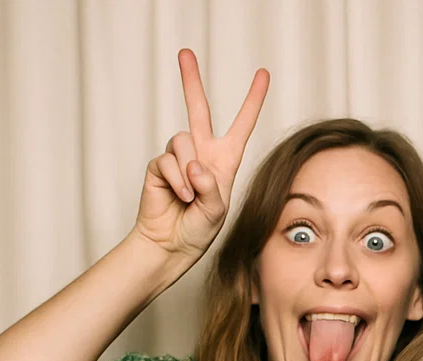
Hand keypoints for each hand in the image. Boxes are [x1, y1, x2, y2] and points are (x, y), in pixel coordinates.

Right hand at [133, 49, 269, 261]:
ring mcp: (178, 158)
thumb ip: (211, 187)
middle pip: (197, 109)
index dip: (253, 101)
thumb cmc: (199, 230)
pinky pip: (167, 160)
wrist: (171, 244)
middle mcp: (201, 154)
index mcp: (224, 161)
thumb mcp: (217, 210)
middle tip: (185, 53)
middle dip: (191, 81)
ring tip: (190, 195)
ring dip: (188, 169)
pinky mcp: (159, 165)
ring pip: (182, 140)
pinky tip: (180, 196)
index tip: (263, 75)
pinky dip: (175, 180)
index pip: (241, 126)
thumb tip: (194, 165)